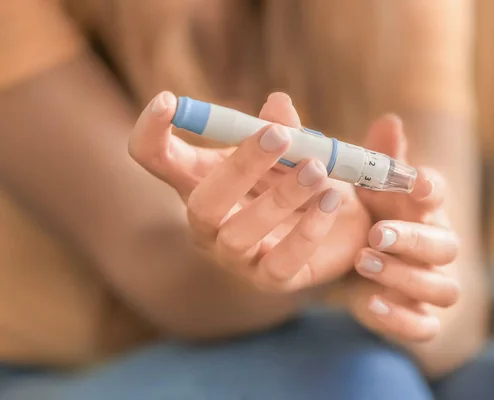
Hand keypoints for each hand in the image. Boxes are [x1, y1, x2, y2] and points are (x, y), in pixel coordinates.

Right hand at [129, 91, 369, 292]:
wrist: (343, 221)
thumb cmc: (297, 177)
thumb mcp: (290, 148)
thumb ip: (282, 127)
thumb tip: (278, 104)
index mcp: (201, 181)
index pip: (156, 159)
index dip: (151, 132)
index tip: (168, 101)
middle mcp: (209, 224)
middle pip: (201, 203)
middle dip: (240, 166)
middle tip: (278, 135)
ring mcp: (237, 257)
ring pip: (239, 235)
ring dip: (279, 198)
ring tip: (316, 169)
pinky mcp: (272, 280)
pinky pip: (282, 263)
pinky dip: (308, 231)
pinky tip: (331, 201)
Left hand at [343, 115, 459, 341]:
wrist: (362, 263)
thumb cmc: (371, 214)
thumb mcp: (367, 185)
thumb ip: (375, 157)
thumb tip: (389, 121)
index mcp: (425, 209)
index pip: (439, 194)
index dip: (431, 188)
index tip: (418, 182)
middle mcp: (436, 246)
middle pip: (446, 245)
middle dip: (412, 239)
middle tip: (376, 233)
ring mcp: (430, 284)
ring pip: (442, 289)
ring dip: (404, 276)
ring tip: (363, 261)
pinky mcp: (418, 318)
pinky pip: (424, 327)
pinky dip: (402, 320)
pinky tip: (371, 304)